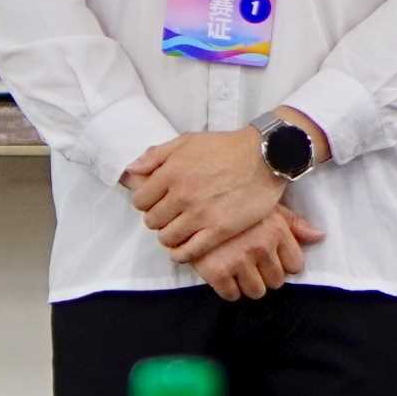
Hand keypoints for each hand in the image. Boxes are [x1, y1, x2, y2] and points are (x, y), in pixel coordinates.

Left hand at [125, 128, 285, 263]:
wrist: (264, 156)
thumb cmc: (225, 147)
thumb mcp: (187, 141)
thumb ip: (156, 155)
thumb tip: (131, 170)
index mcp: (171, 172)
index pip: (140, 200)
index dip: (146, 203)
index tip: (156, 203)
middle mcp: (182, 194)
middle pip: (152, 221)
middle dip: (158, 219)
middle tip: (169, 216)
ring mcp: (201, 214)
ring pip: (167, 238)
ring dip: (169, 236)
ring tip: (178, 231)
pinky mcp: (220, 230)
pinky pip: (189, 251)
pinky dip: (181, 254)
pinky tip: (183, 250)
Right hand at [193, 208, 320, 300]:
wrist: (190, 199)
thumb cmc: (232, 201)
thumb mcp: (265, 205)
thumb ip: (293, 223)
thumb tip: (320, 236)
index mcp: (276, 229)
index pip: (295, 266)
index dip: (282, 263)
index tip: (269, 257)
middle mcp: (261, 246)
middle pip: (276, 282)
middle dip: (264, 274)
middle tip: (249, 261)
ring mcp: (238, 259)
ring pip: (256, 291)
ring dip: (247, 283)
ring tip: (236, 267)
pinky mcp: (216, 271)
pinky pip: (231, 295)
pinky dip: (228, 288)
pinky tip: (222, 273)